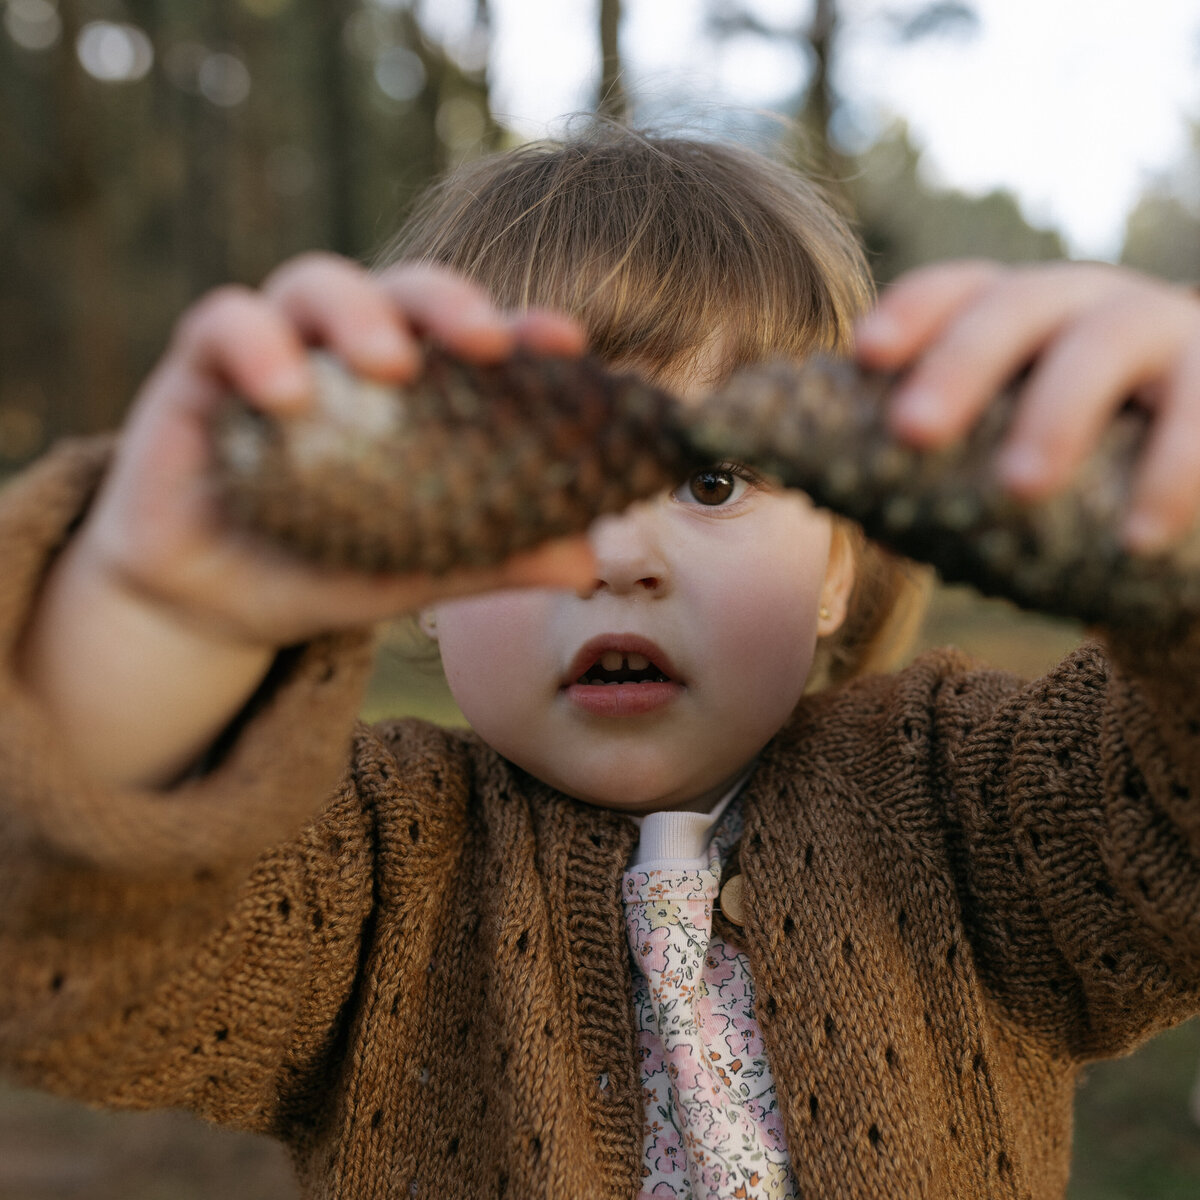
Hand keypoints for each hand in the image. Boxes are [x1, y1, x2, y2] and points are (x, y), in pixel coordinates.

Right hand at [77, 254, 595, 648]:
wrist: (212, 605)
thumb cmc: (324, 569)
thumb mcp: (413, 571)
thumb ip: (492, 560)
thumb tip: (587, 565)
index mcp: (413, 390)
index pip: (471, 338)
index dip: (521, 327)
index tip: (568, 344)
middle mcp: (349, 352)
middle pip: (404, 288)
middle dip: (448, 300)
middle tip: (484, 340)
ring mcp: (277, 347)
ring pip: (317, 282)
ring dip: (357, 312)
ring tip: (388, 365)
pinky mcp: (200, 363)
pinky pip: (225, 323)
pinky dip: (257, 345)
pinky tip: (286, 396)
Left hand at [854, 260, 1199, 553]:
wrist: (1198, 468)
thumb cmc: (1086, 457)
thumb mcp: (1015, 442)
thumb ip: (954, 466)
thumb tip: (874, 526)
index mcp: (1020, 315)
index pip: (957, 292)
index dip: (912, 312)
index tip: (866, 353)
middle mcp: (1086, 304)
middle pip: (1016, 307)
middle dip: (959, 363)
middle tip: (912, 429)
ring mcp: (1161, 327)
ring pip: (1104, 344)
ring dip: (1055, 413)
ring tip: (1017, 487)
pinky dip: (1174, 474)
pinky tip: (1138, 539)